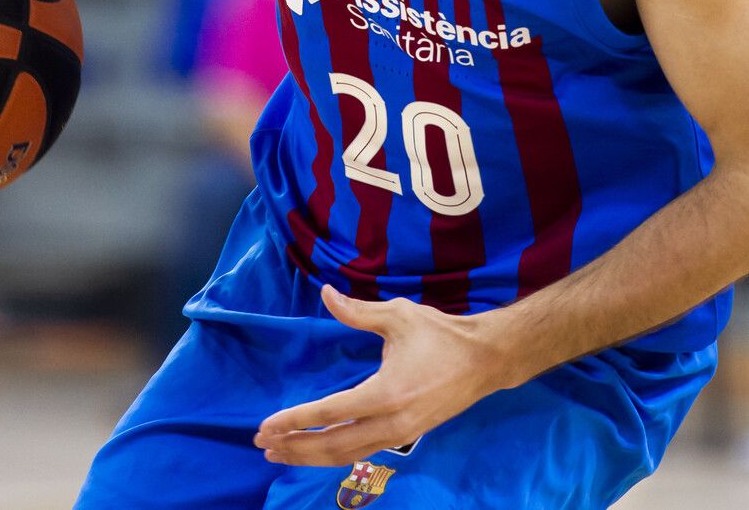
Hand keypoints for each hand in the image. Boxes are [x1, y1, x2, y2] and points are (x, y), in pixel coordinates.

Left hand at [252, 284, 507, 467]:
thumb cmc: (441, 334)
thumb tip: (324, 293)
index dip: (294, 420)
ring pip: (347, 455)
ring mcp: (400, 435)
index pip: (329, 413)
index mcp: (386, 393)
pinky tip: (316, 450)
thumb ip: (356, 311)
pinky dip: (334, 455)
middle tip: (262, 444)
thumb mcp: (398, 316)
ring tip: (280, 453)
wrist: (486, 361)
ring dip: (310, 456)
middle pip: (333, 444)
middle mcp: (391, 423)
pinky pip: (363, 452)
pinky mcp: (407, 436)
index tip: (266, 424)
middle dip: (295, 446)